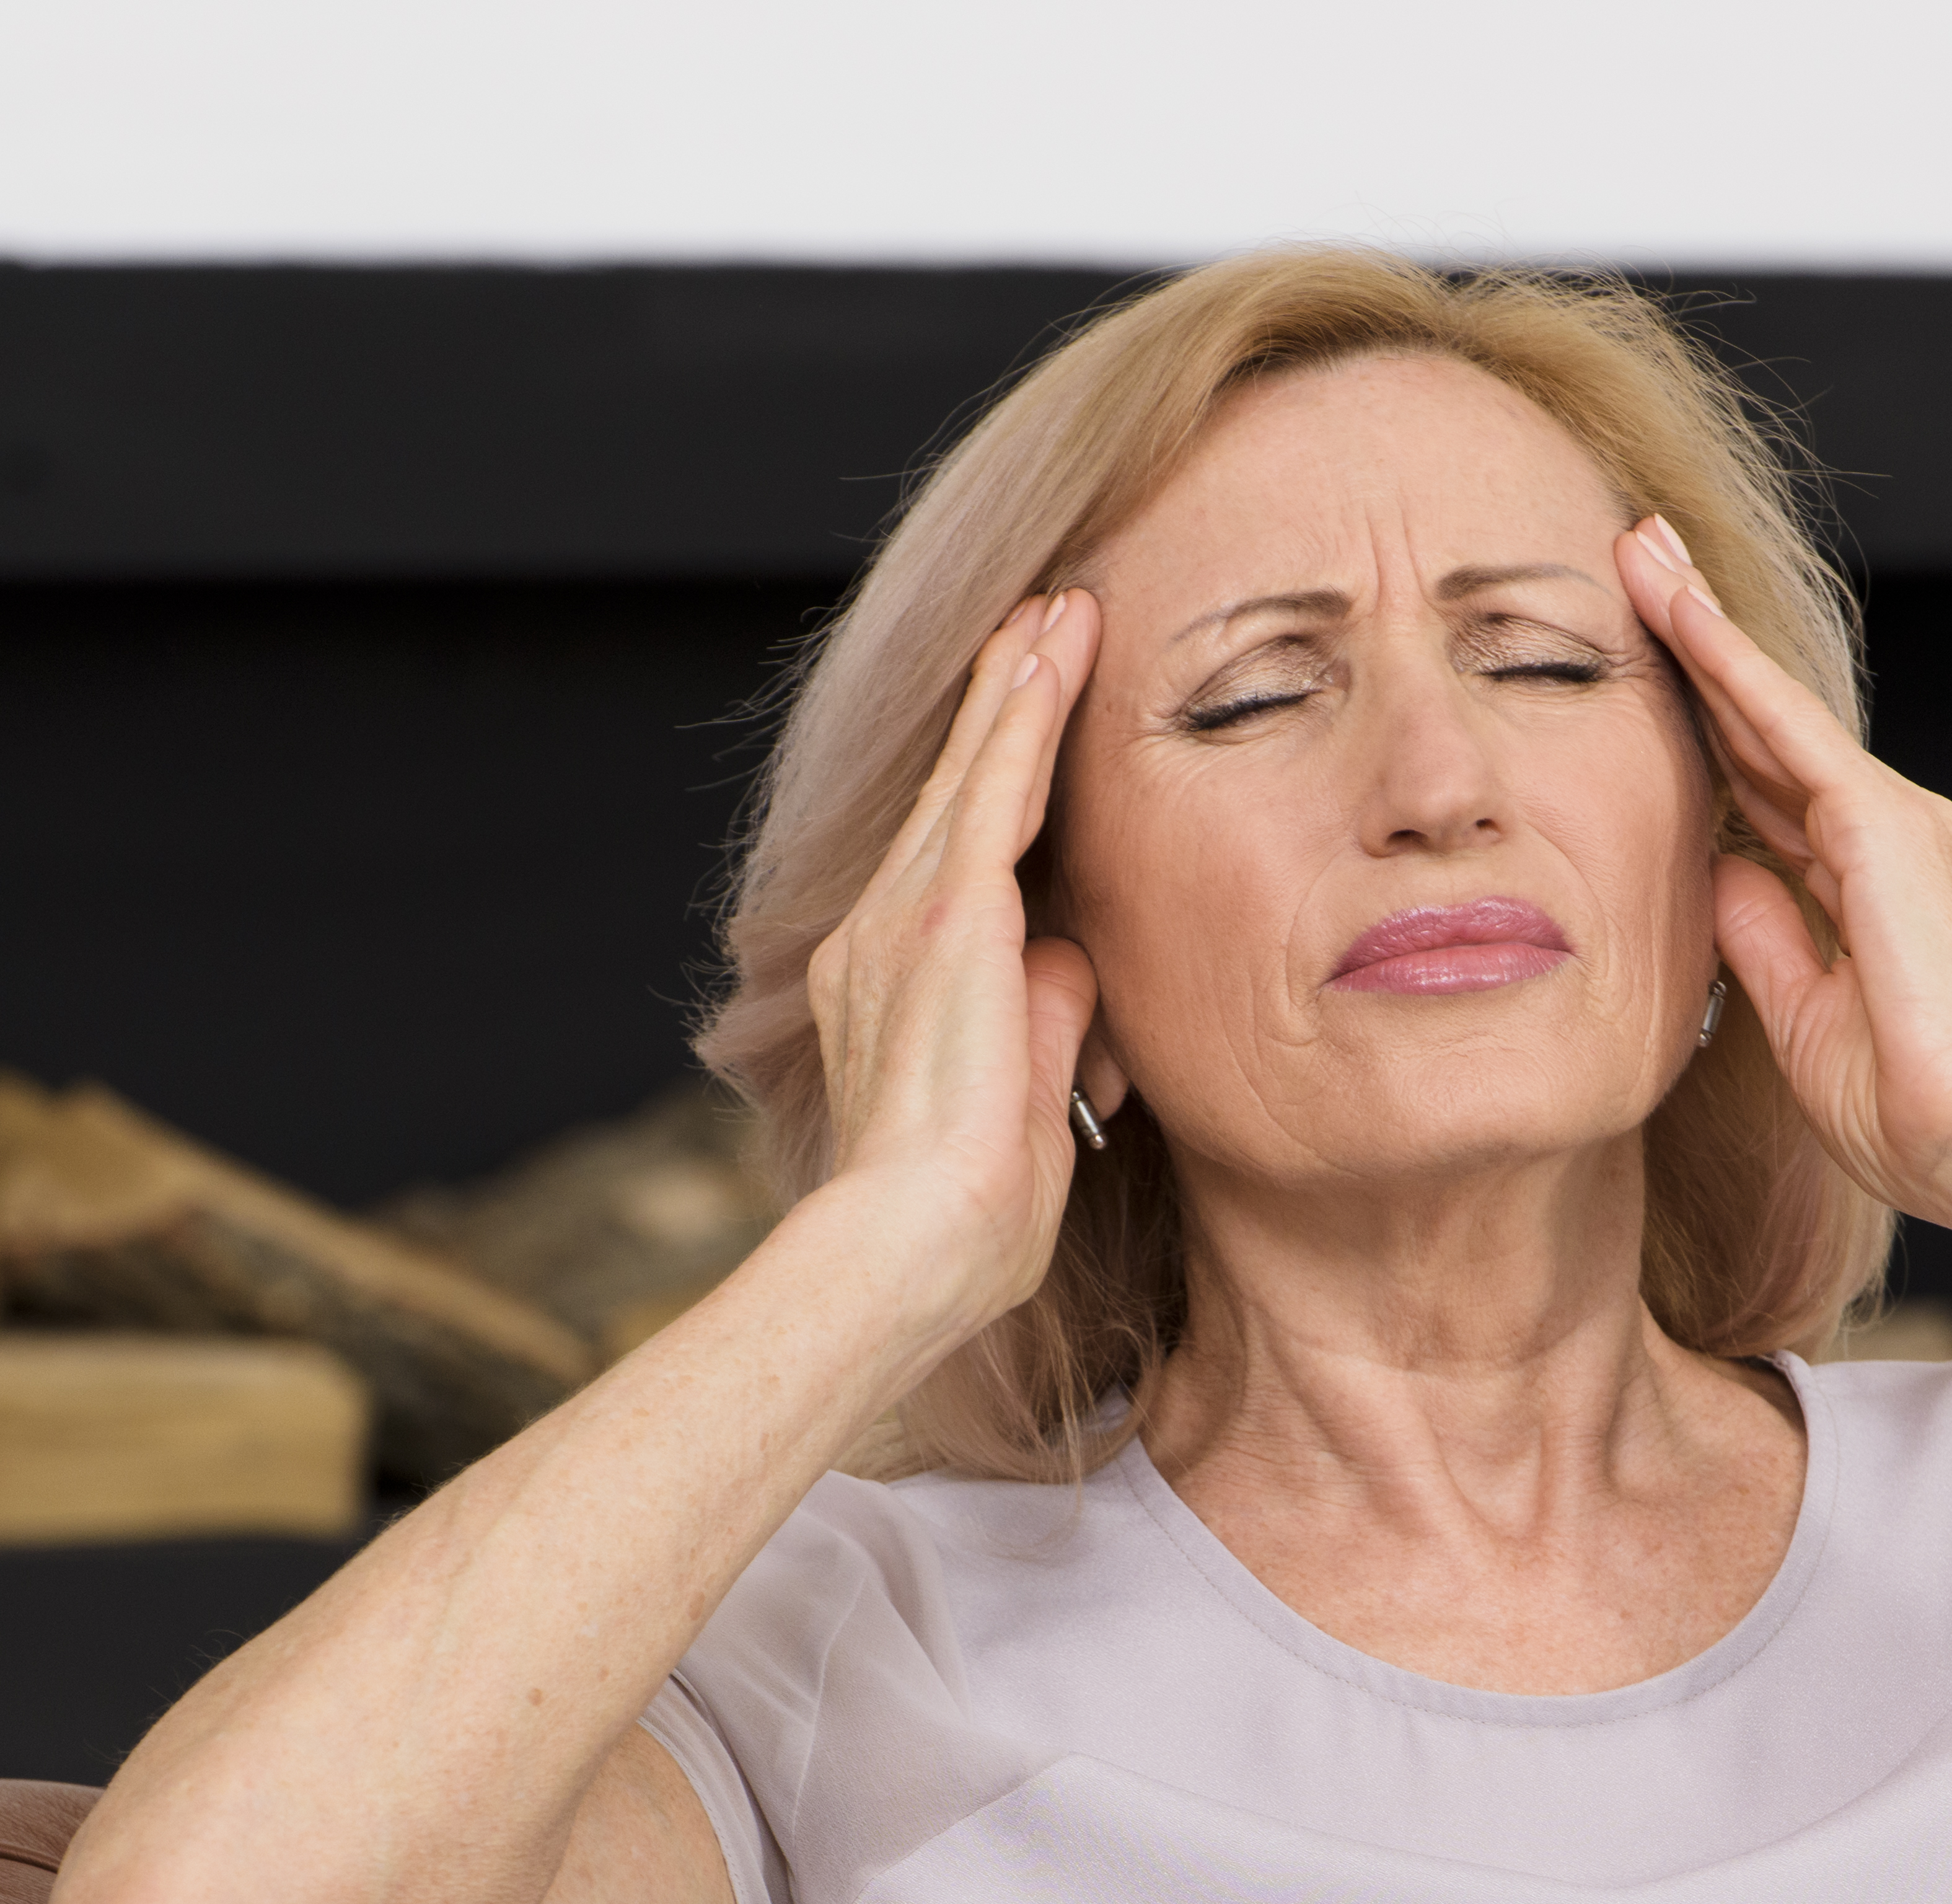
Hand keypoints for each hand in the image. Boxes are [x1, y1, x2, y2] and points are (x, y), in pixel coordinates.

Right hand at [800, 589, 1107, 1332]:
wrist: (907, 1247)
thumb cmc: (966, 1216)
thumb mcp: (1028, 1104)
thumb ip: (1048, 1022)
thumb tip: (1072, 961)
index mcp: (892, 988)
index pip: (958, 864)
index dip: (993, 783)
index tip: (1024, 720)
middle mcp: (879, 939)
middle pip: (955, 798)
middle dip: (1000, 705)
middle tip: (1039, 620)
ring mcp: (902, 924)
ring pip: (973, 776)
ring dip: (1018, 686)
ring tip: (1058, 608)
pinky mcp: (944, 920)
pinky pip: (993, 791)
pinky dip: (1023, 716)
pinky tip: (1050, 650)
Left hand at [1611, 517, 1951, 1229]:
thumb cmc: (1917, 1113)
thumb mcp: (1804, 1020)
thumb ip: (1764, 938)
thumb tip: (1719, 873)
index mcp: (1875, 887)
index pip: (1769, 788)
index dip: (1708, 727)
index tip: (1652, 672)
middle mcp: (1894, 837)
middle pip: (1768, 727)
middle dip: (1701, 647)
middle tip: (1639, 561)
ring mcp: (1898, 822)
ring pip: (1774, 708)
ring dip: (1704, 629)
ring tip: (1640, 553)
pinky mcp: (1886, 827)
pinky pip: (1788, 729)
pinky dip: (1730, 667)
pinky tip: (1679, 613)